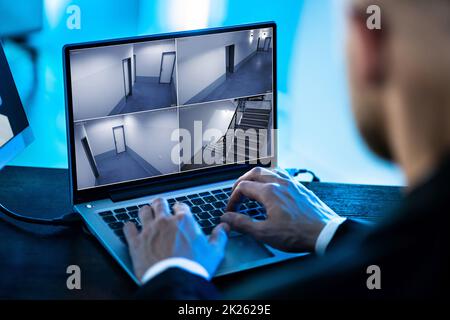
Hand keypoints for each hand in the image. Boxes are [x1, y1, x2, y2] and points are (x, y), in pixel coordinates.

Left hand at [123, 198, 228, 280]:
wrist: (174, 280)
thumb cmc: (194, 266)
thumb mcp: (214, 252)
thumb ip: (219, 237)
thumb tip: (224, 228)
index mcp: (184, 221)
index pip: (180, 206)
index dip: (180, 209)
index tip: (179, 212)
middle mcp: (165, 221)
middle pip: (159, 203)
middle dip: (160, 204)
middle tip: (161, 207)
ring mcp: (148, 230)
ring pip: (143, 211)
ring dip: (145, 212)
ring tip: (146, 214)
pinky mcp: (136, 242)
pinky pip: (128, 228)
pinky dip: (129, 227)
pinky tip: (131, 228)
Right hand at [221, 167, 340, 252]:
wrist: (325, 233)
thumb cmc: (298, 234)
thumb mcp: (265, 233)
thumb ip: (243, 223)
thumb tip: (228, 217)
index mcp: (269, 192)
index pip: (243, 187)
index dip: (232, 198)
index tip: (231, 210)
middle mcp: (280, 183)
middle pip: (254, 173)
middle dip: (241, 182)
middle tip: (236, 193)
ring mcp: (292, 184)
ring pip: (269, 170)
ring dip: (257, 177)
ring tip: (252, 187)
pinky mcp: (301, 188)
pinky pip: (282, 174)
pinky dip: (271, 177)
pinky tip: (272, 187)